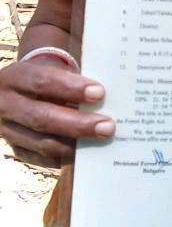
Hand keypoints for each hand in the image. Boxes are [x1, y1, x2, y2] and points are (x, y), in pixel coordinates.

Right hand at [0, 58, 114, 167]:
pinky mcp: (15, 149)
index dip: (71, 88)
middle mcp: (5, 104)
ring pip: (41, 142)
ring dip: (74, 144)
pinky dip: (64, 155)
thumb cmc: (43, 78)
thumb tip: (103, 96)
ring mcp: (7, 130)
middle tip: (107, 126)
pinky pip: (41, 158)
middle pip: (42, 118)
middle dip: (77, 124)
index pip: (42, 81)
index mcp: (15, 77)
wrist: (15, 91)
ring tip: (101, 140)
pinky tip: (86, 151)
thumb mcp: (50, 69)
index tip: (99, 93)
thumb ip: (71, 79)